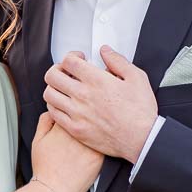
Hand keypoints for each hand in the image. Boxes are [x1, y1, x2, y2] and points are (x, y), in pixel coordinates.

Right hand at [31, 111, 103, 191]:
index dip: (72, 112)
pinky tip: (95, 148)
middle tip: (78, 132)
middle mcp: (78, 134)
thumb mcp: (37, 140)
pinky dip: (101, 144)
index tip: (72, 118)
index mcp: (63, 126)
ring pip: (97, 130)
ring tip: (83, 143)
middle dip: (84, 120)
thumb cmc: (44, 167)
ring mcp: (90, 145)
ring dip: (94, 131)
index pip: (72, 108)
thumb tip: (53, 110)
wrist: (53, 191)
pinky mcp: (98, 157)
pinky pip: (104, 144)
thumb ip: (44, 120)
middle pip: (87, 117)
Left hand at [43, 47, 157, 162]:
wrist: (142, 139)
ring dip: (53, 87)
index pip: (69, 61)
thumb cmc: (140, 112)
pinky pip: (53, 114)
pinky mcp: (75, 129)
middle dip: (57, 69)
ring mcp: (77, 113)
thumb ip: (118, 61)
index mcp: (97, 81)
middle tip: (65, 71)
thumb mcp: (137, 77)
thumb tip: (105, 51)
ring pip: (49, 94)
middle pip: (52, 75)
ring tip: (63, 88)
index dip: (71, 56)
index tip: (78, 59)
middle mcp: (83, 96)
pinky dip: (54, 106)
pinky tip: (64, 104)